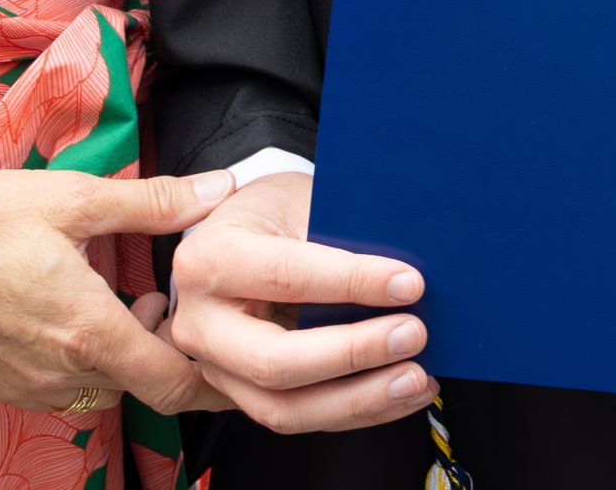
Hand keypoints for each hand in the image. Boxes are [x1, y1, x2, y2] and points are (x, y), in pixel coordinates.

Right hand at [0, 167, 230, 414]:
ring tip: (117, 303)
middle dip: (165, 350)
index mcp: (88, 332)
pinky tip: (65, 314)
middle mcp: (59, 375)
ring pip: (98, 389)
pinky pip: (56, 390)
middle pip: (141, 385)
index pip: (176, 383)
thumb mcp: (74, 198)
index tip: (232, 350)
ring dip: (120, 356)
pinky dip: (78, 362)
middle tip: (161, 300)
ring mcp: (23, 388)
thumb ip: (153, 202)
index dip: (215, 375)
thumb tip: (219, 188)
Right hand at [165, 170, 439, 433]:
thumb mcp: (298, 201)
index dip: (352, 283)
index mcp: (210, 259)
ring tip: (414, 378)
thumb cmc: (269, 214)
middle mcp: (201, 323)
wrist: (235, 234)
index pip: (286, 276)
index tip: (408, 284)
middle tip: (411, 335)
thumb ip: (342, 238)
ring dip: (359, 400)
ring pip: (284, 407)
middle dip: (352, 354)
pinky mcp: (241, 394)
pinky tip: (399, 394)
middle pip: (273, 362)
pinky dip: (356, 410)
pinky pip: (298, 415)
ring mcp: (216, 367)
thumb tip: (407, 277)